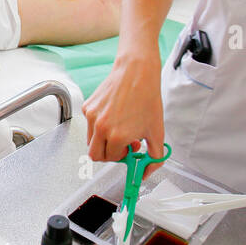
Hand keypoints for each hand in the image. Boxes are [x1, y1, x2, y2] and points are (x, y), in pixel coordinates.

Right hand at [82, 53, 166, 173]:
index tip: (130, 149)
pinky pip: (90, 125)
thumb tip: (146, 173)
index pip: (112, 159)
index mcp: (117, 136)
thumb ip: (154, 158)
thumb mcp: (157, 132)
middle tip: (122, 145)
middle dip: (109, 154)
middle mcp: (101, 128)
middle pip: (95, 155)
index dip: (123, 156)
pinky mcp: (88, 107)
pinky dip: (99, 125)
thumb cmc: (147, 98)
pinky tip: (114, 115)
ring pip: (91, 141)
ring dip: (104, 140)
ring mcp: (92, 117)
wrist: (137, 72)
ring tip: (120, 128)